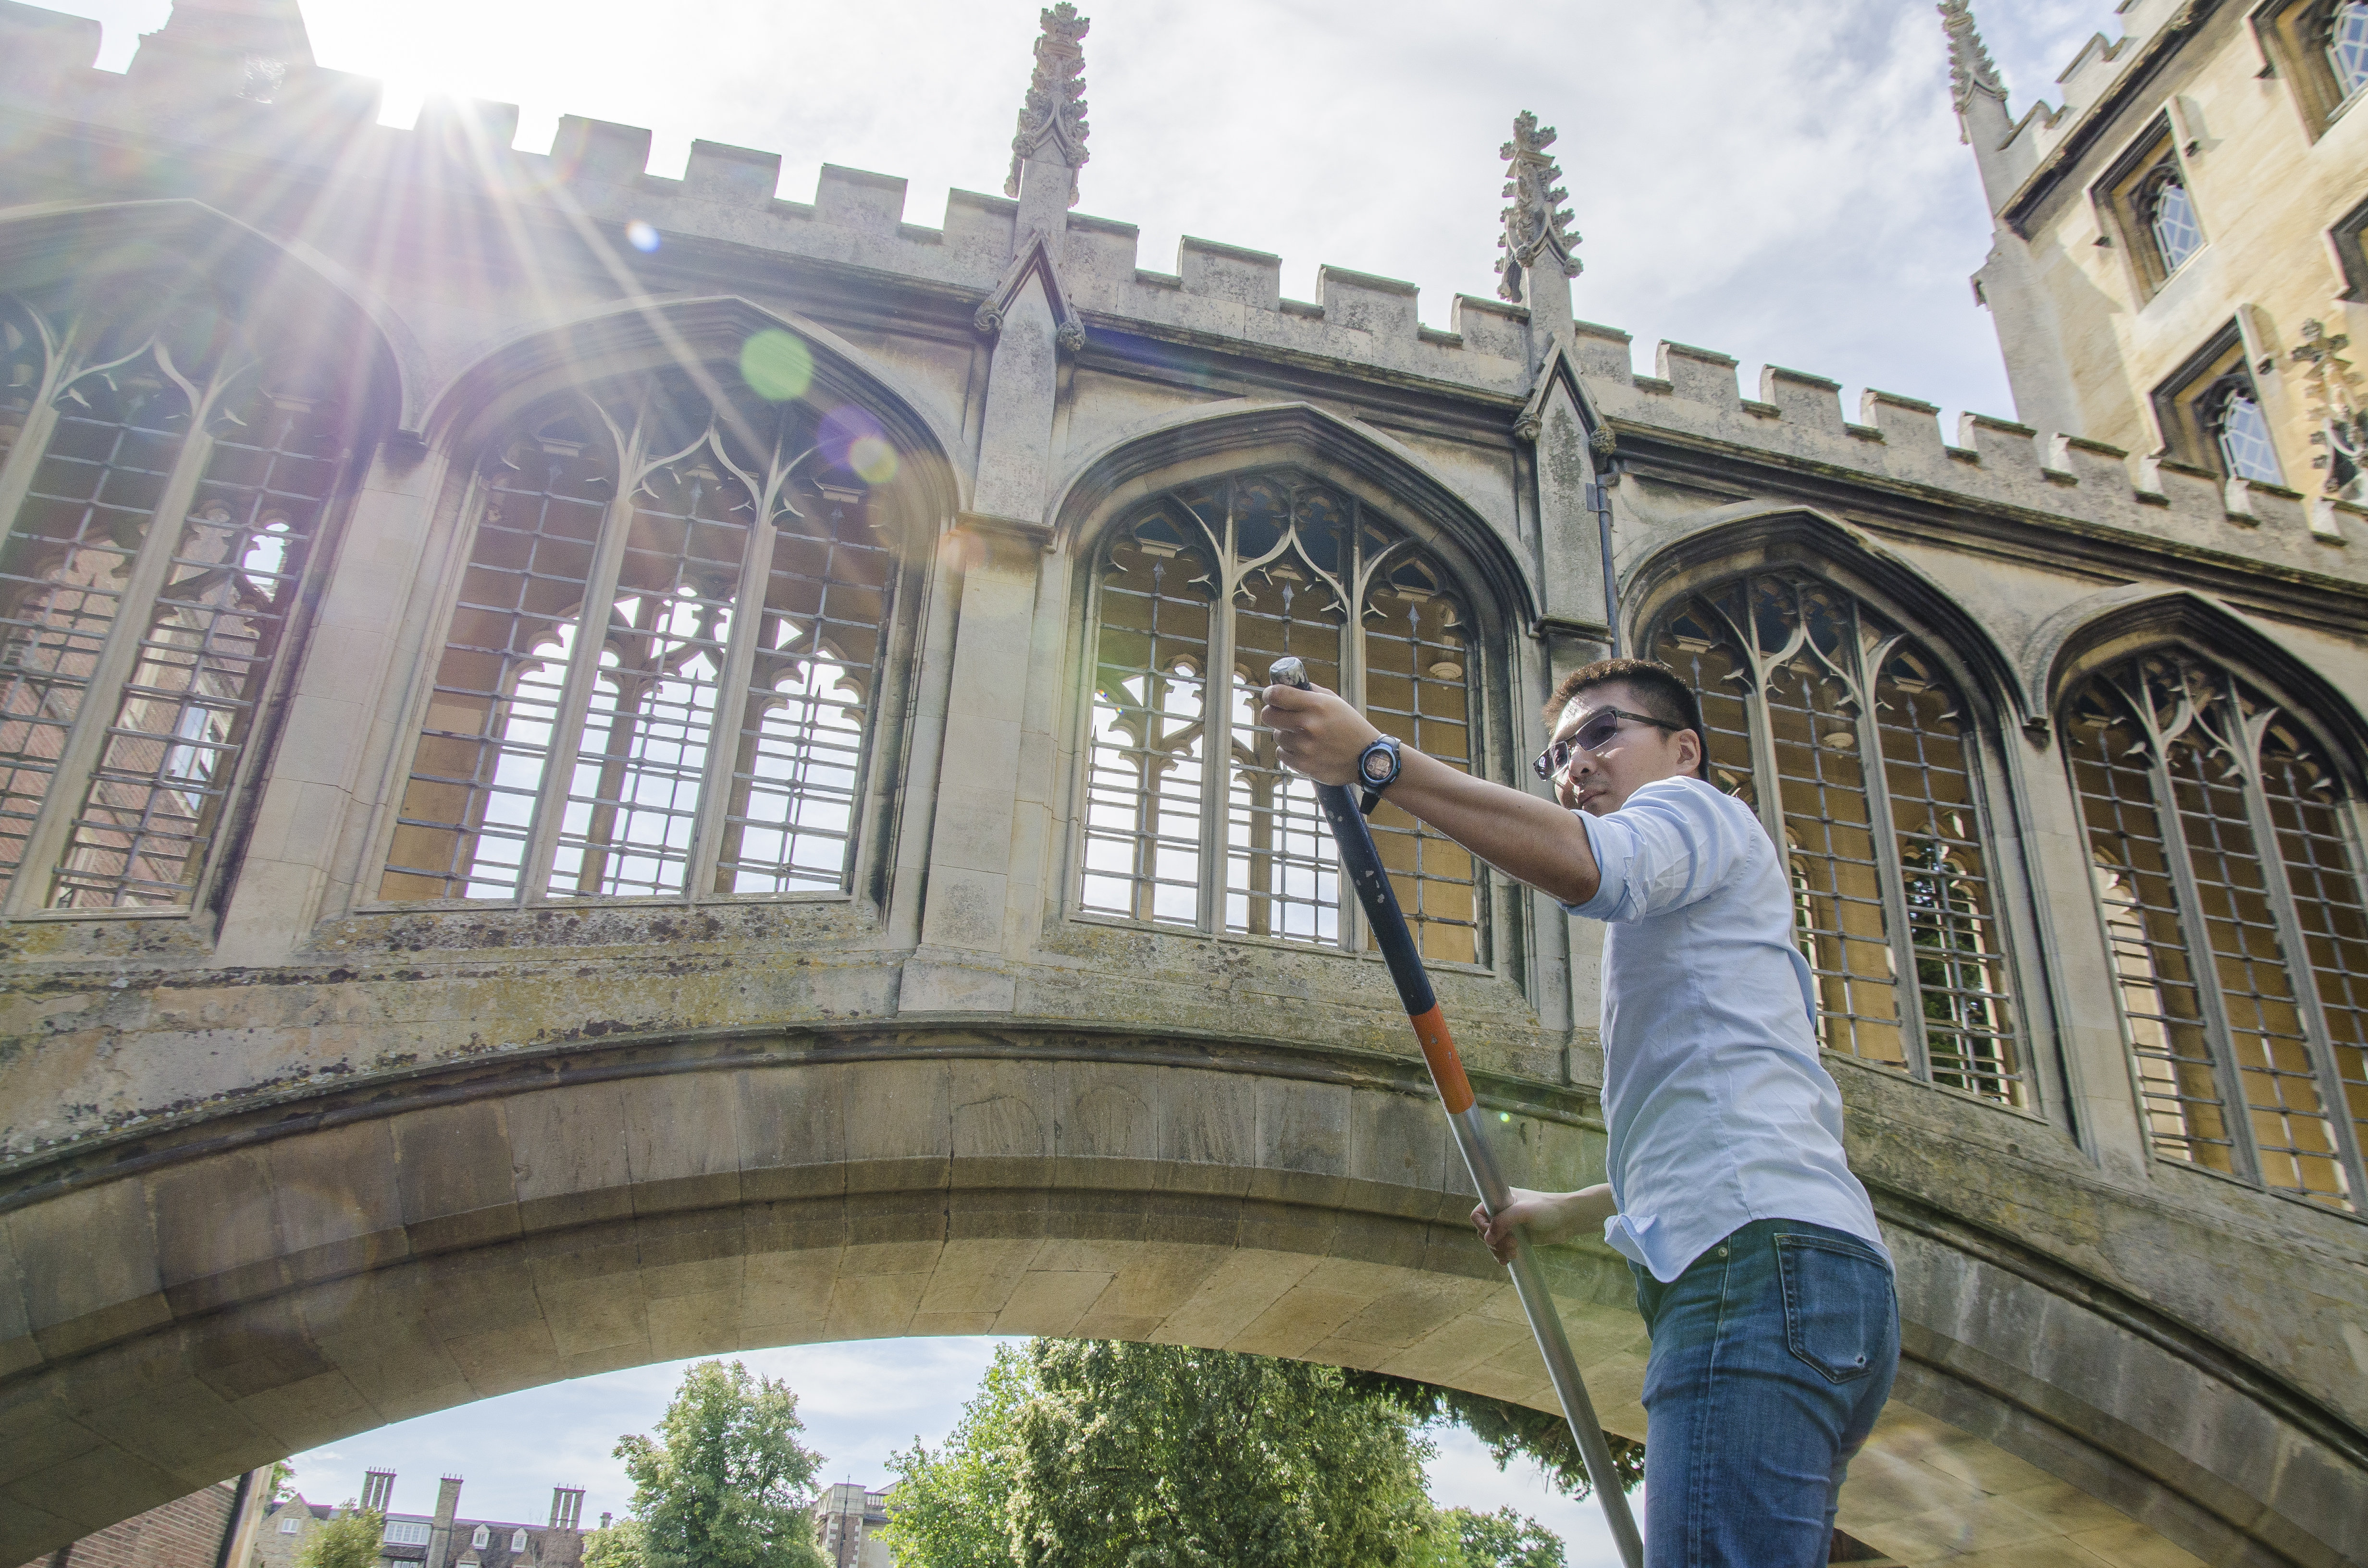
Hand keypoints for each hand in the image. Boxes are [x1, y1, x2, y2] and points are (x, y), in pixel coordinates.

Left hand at [1259, 681, 1379, 786]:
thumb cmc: (1350, 727)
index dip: (1269, 694)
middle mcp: (1308, 725)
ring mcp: (1305, 746)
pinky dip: (1289, 752)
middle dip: (1273, 714)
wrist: (1367, 759)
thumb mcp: (1335, 702)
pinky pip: (1281, 754)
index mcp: (1316, 705)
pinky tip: (1304, 750)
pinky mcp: (1303, 765)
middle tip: (1281, 716)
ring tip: (1304, 737)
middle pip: (1268, 715)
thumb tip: (1285, 685)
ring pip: (1277, 736)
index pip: (1277, 694)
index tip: (1271, 696)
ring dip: (1286, 735)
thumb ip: (1310, 692)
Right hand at [1469, 1184, 1614, 1264]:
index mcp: (1500, 1200)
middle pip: (1484, 1231)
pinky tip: (1508, 1261)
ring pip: (1492, 1242)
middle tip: (1512, 1245)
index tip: (1494, 1236)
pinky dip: (1502, 1255)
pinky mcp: (1516, 1237)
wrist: (1568, 1219)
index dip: (1483, 1227)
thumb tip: (1487, 1240)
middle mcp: (1501, 1212)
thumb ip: (1503, 1222)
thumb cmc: (1547, 1209)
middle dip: (1495, 1242)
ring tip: (1513, 1254)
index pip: (1478, 1214)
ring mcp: (1509, 1225)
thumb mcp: (1524, 1212)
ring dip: (1499, 1251)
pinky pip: (1502, 1248)